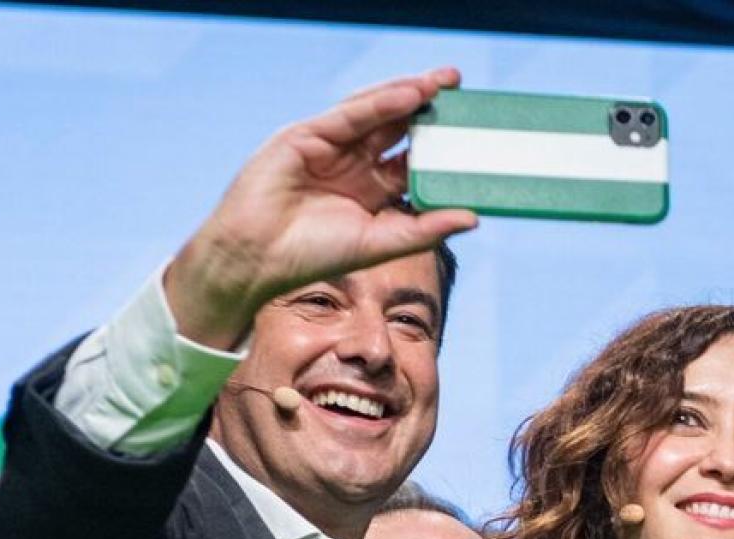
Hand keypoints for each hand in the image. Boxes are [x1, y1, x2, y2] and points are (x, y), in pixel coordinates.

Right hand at [164, 68, 479, 348]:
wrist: (259, 258)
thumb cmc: (313, 256)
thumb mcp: (381, 242)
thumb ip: (425, 229)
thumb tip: (475, 218)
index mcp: (371, 188)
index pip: (412, 158)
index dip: (441, 145)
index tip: (474, 133)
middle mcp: (353, 162)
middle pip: (398, 127)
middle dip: (429, 107)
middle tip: (462, 90)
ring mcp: (330, 145)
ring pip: (376, 112)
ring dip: (409, 94)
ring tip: (442, 84)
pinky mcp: (307, 134)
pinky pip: (350, 114)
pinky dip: (380, 103)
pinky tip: (409, 96)